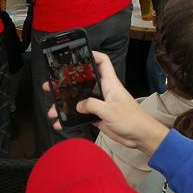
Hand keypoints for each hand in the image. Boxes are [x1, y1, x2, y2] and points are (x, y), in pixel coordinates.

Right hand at [52, 52, 170, 156]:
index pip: (102, 62)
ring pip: (79, 100)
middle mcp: (104, 91)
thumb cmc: (132, 120)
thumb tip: (78, 105)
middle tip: (52, 85)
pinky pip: (82, 115)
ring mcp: (100, 104)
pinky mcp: (99, 116)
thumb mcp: (110, 110)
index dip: (91, 55)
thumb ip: (92, 105)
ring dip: (66, 105)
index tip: (77, 55)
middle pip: (83, 82)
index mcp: (110, 84)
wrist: (141, 137)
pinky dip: (71, 119)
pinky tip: (62, 123)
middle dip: (67, 83)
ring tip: (53, 111)